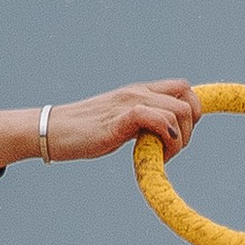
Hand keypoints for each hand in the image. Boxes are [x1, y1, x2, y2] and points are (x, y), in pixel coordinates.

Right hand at [0, 82, 196, 170]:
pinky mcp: (120, 117)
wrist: (52, 131)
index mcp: (140, 91)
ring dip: (178, 140)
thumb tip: (164, 136)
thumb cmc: (84, 133)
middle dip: (189, 128)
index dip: (192, 112)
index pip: (184, 88)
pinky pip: (158, 118)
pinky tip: (153, 153)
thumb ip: (142, 124)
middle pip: (188, 98)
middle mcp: (138, 91)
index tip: (179, 136)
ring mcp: (130, 102)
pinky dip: (166, 137)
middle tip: (170, 149)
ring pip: (179, 111)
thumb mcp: (120, 124)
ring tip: (160, 156)